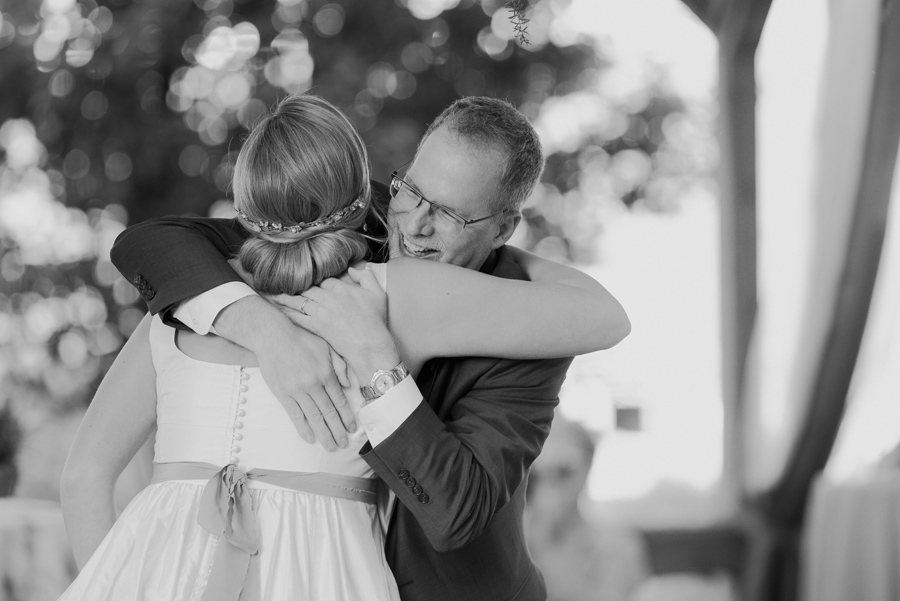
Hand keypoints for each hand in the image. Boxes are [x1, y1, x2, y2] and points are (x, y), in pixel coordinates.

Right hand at [212, 294, 354, 450]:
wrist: (273, 336)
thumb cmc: (301, 339)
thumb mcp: (326, 347)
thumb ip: (340, 366)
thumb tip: (349, 385)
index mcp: (326, 373)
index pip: (339, 400)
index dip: (347, 416)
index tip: (353, 428)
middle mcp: (313, 384)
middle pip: (329, 413)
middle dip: (338, 430)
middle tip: (344, 444)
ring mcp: (297, 390)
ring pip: (314, 417)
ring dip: (323, 434)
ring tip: (331, 446)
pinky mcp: (282, 394)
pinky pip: (295, 415)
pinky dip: (303, 428)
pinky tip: (310, 438)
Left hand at [271, 266, 399, 380]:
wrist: (369, 344)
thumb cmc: (375, 320)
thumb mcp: (378, 293)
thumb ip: (366, 277)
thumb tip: (354, 269)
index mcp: (340, 288)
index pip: (322, 279)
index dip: (314, 279)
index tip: (305, 278)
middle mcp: (327, 298)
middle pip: (305, 288)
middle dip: (292, 284)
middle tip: (276, 281)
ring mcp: (320, 312)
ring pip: (297, 300)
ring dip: (283, 296)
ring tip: (270, 293)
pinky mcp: (316, 326)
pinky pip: (296, 317)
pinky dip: (286, 312)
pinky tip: (277, 309)